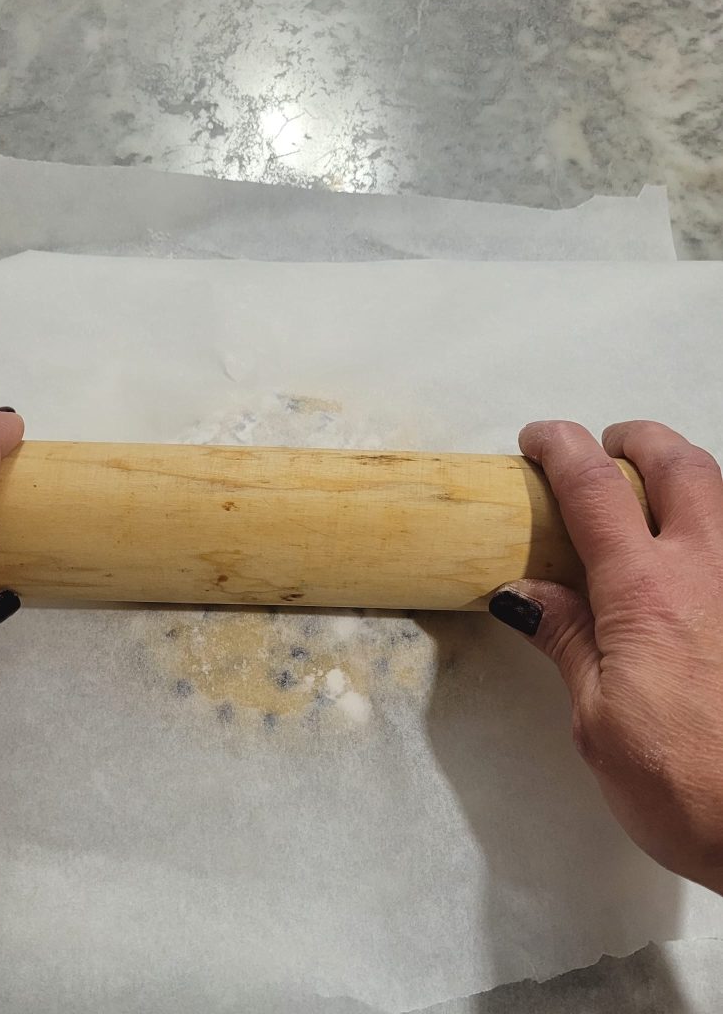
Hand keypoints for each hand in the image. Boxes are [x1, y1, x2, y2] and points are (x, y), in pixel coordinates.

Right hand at [488, 419, 722, 892]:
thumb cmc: (692, 789)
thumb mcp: (599, 721)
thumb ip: (568, 642)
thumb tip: (526, 596)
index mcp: (647, 594)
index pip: (595, 488)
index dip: (561, 449)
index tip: (540, 440)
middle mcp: (710, 571)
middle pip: (678, 463)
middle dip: (636, 438)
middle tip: (606, 447)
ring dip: (685, 472)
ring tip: (653, 496)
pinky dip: (717, 525)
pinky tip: (702, 560)